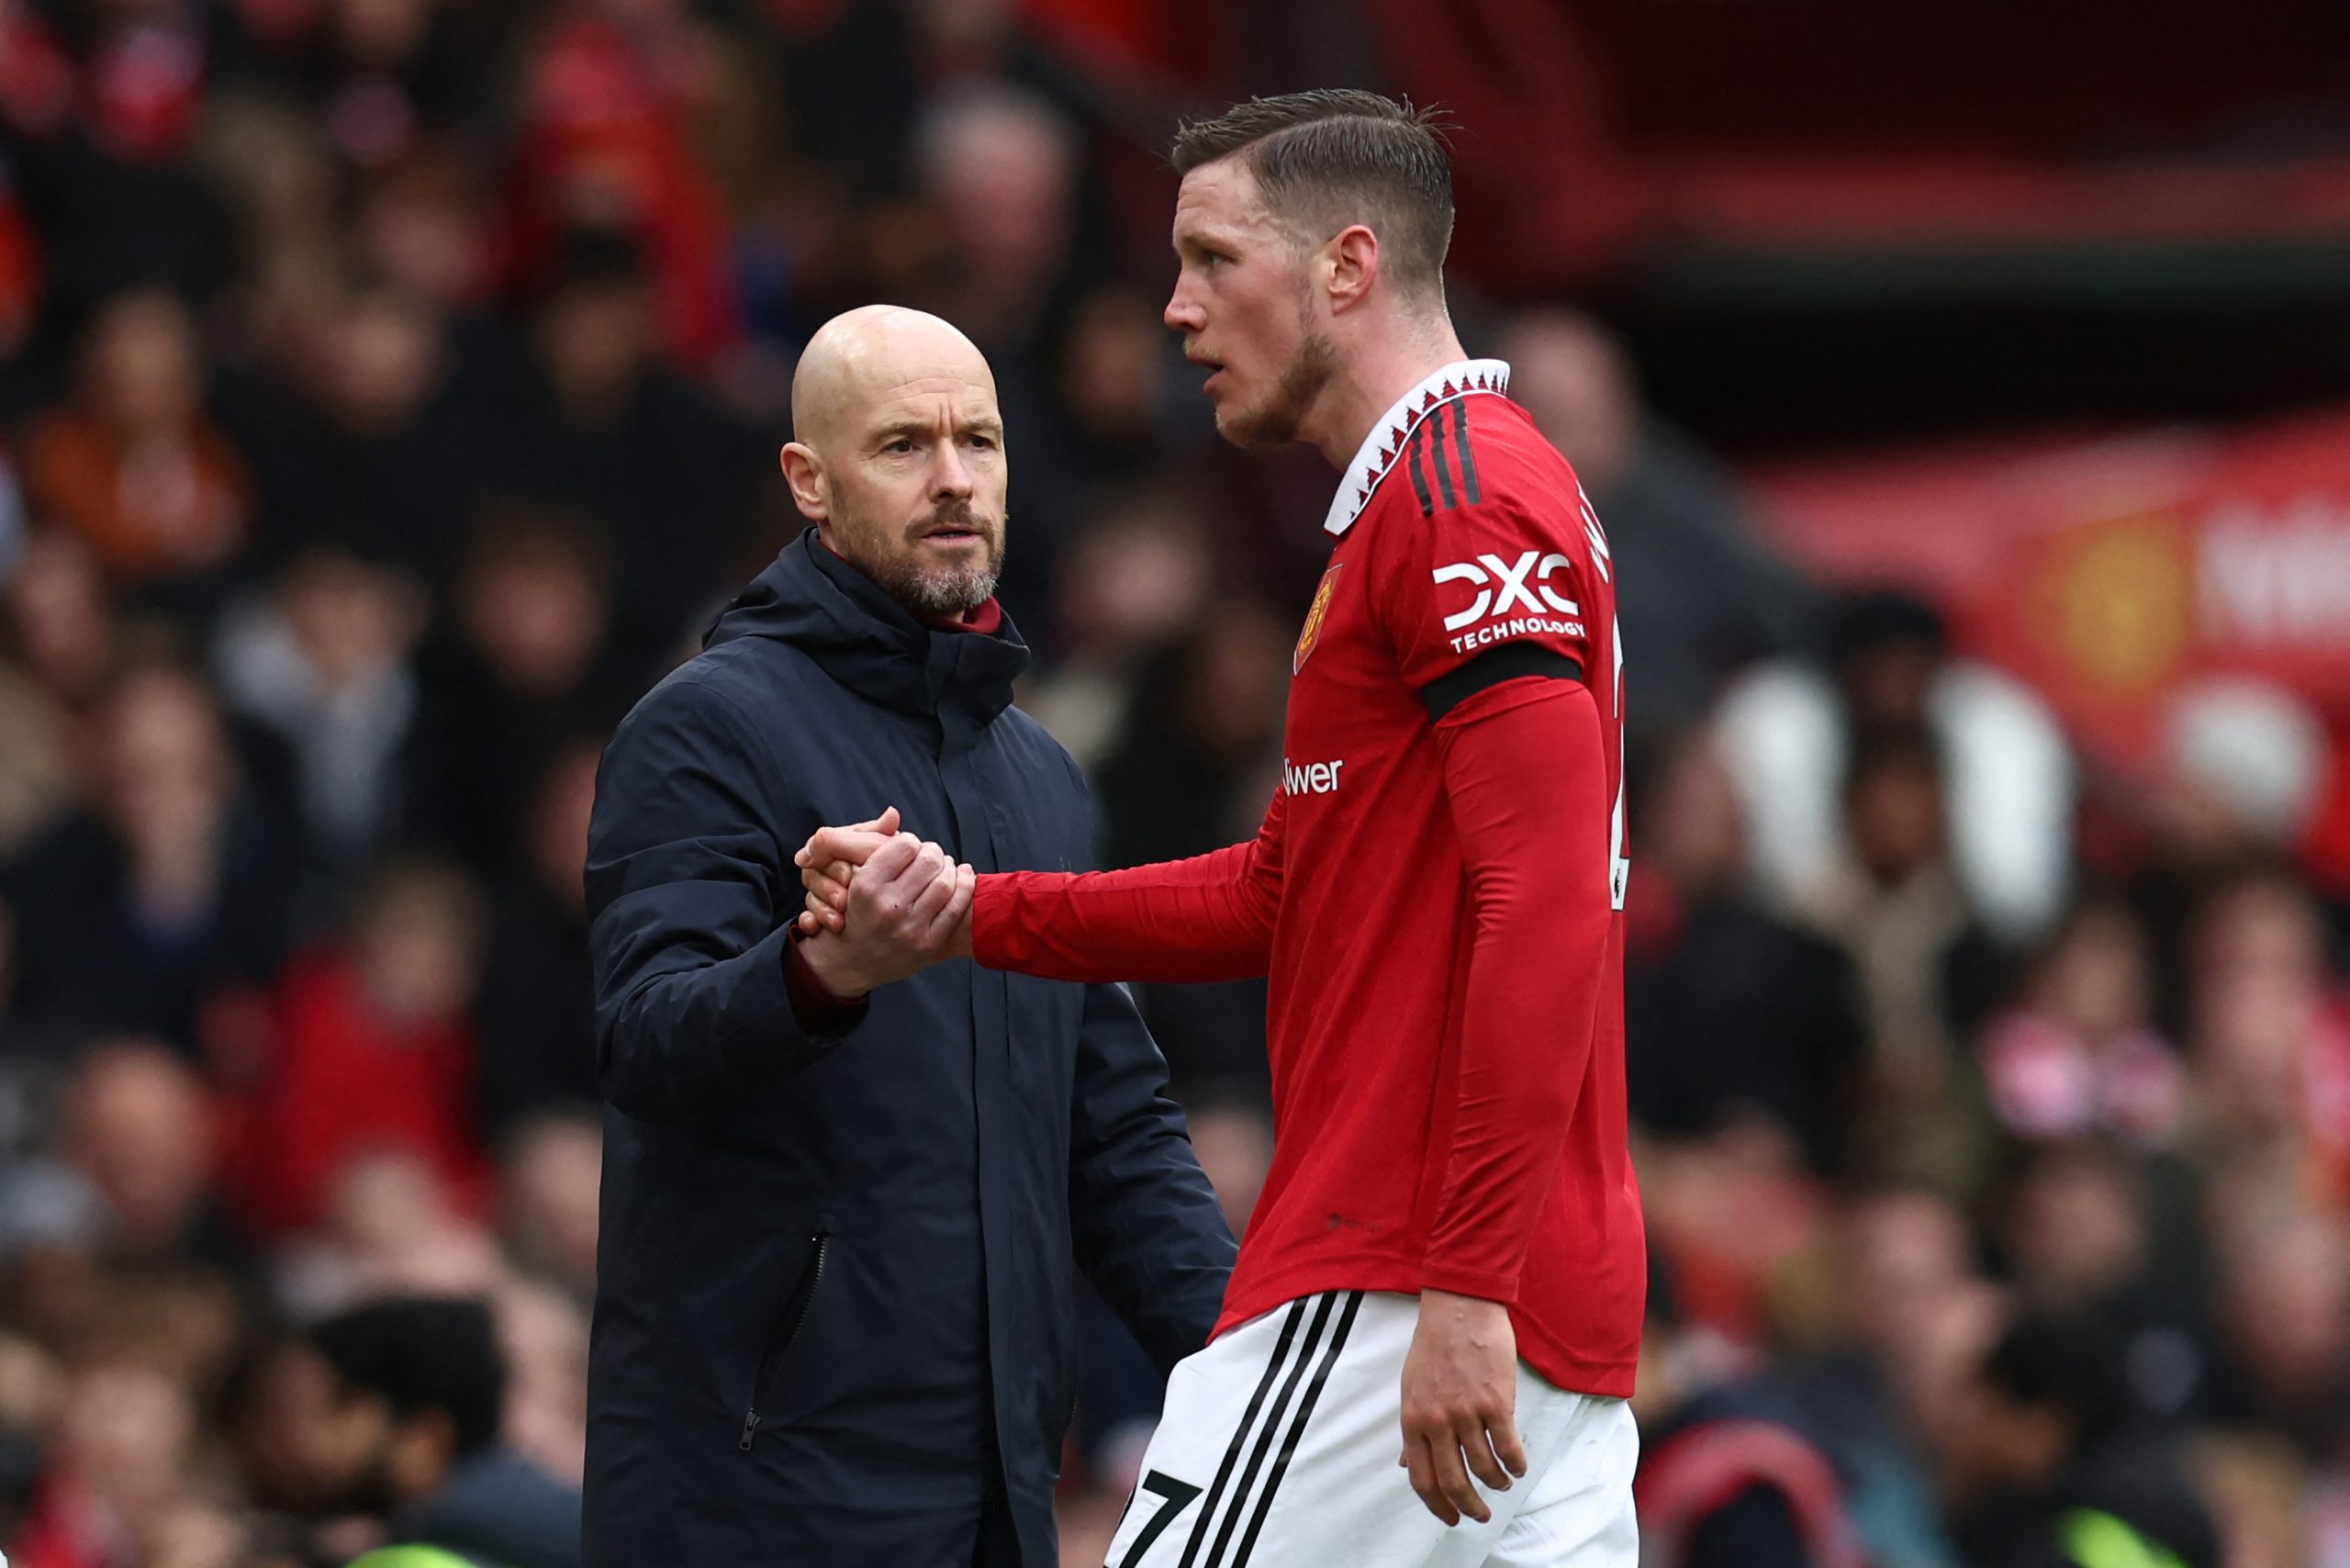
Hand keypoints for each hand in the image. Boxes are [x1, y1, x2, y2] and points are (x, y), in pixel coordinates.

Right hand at [794, 831, 972, 997]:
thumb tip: (894, 812)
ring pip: (946, 881)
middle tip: (930, 856)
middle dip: (933, 853)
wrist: (851, 961)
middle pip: (930, 860)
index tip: (910, 848)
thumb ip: (871, 840)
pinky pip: (956, 907)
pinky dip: (965, 886)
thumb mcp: (852, 875)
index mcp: (865, 885)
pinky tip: (962, 876)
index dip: (911, 842)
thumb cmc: (855, 910)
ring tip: (944, 866)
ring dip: (950, 867)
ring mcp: (910, 928)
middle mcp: (888, 907)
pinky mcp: (928, 944)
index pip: (905, 845)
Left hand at [1398, 1290, 1525, 1526]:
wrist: (1459, 1308)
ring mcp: (1467, 1412)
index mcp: (1412, 1420)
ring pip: (1484, 1469)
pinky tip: (1519, 1465)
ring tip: (1503, 1482)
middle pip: (1454, 1483)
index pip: (1421, 1478)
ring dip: (1496, 1483)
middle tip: (1482, 1514)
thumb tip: (1407, 1464)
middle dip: (1470, 1507)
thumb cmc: (1433, 1346)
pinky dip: (1516, 1464)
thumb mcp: (1411, 1389)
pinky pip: (1508, 1448)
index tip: (1451, 1517)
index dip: (1437, 1506)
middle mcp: (1437, 1421)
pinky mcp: (1496, 1402)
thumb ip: (1413, 1429)